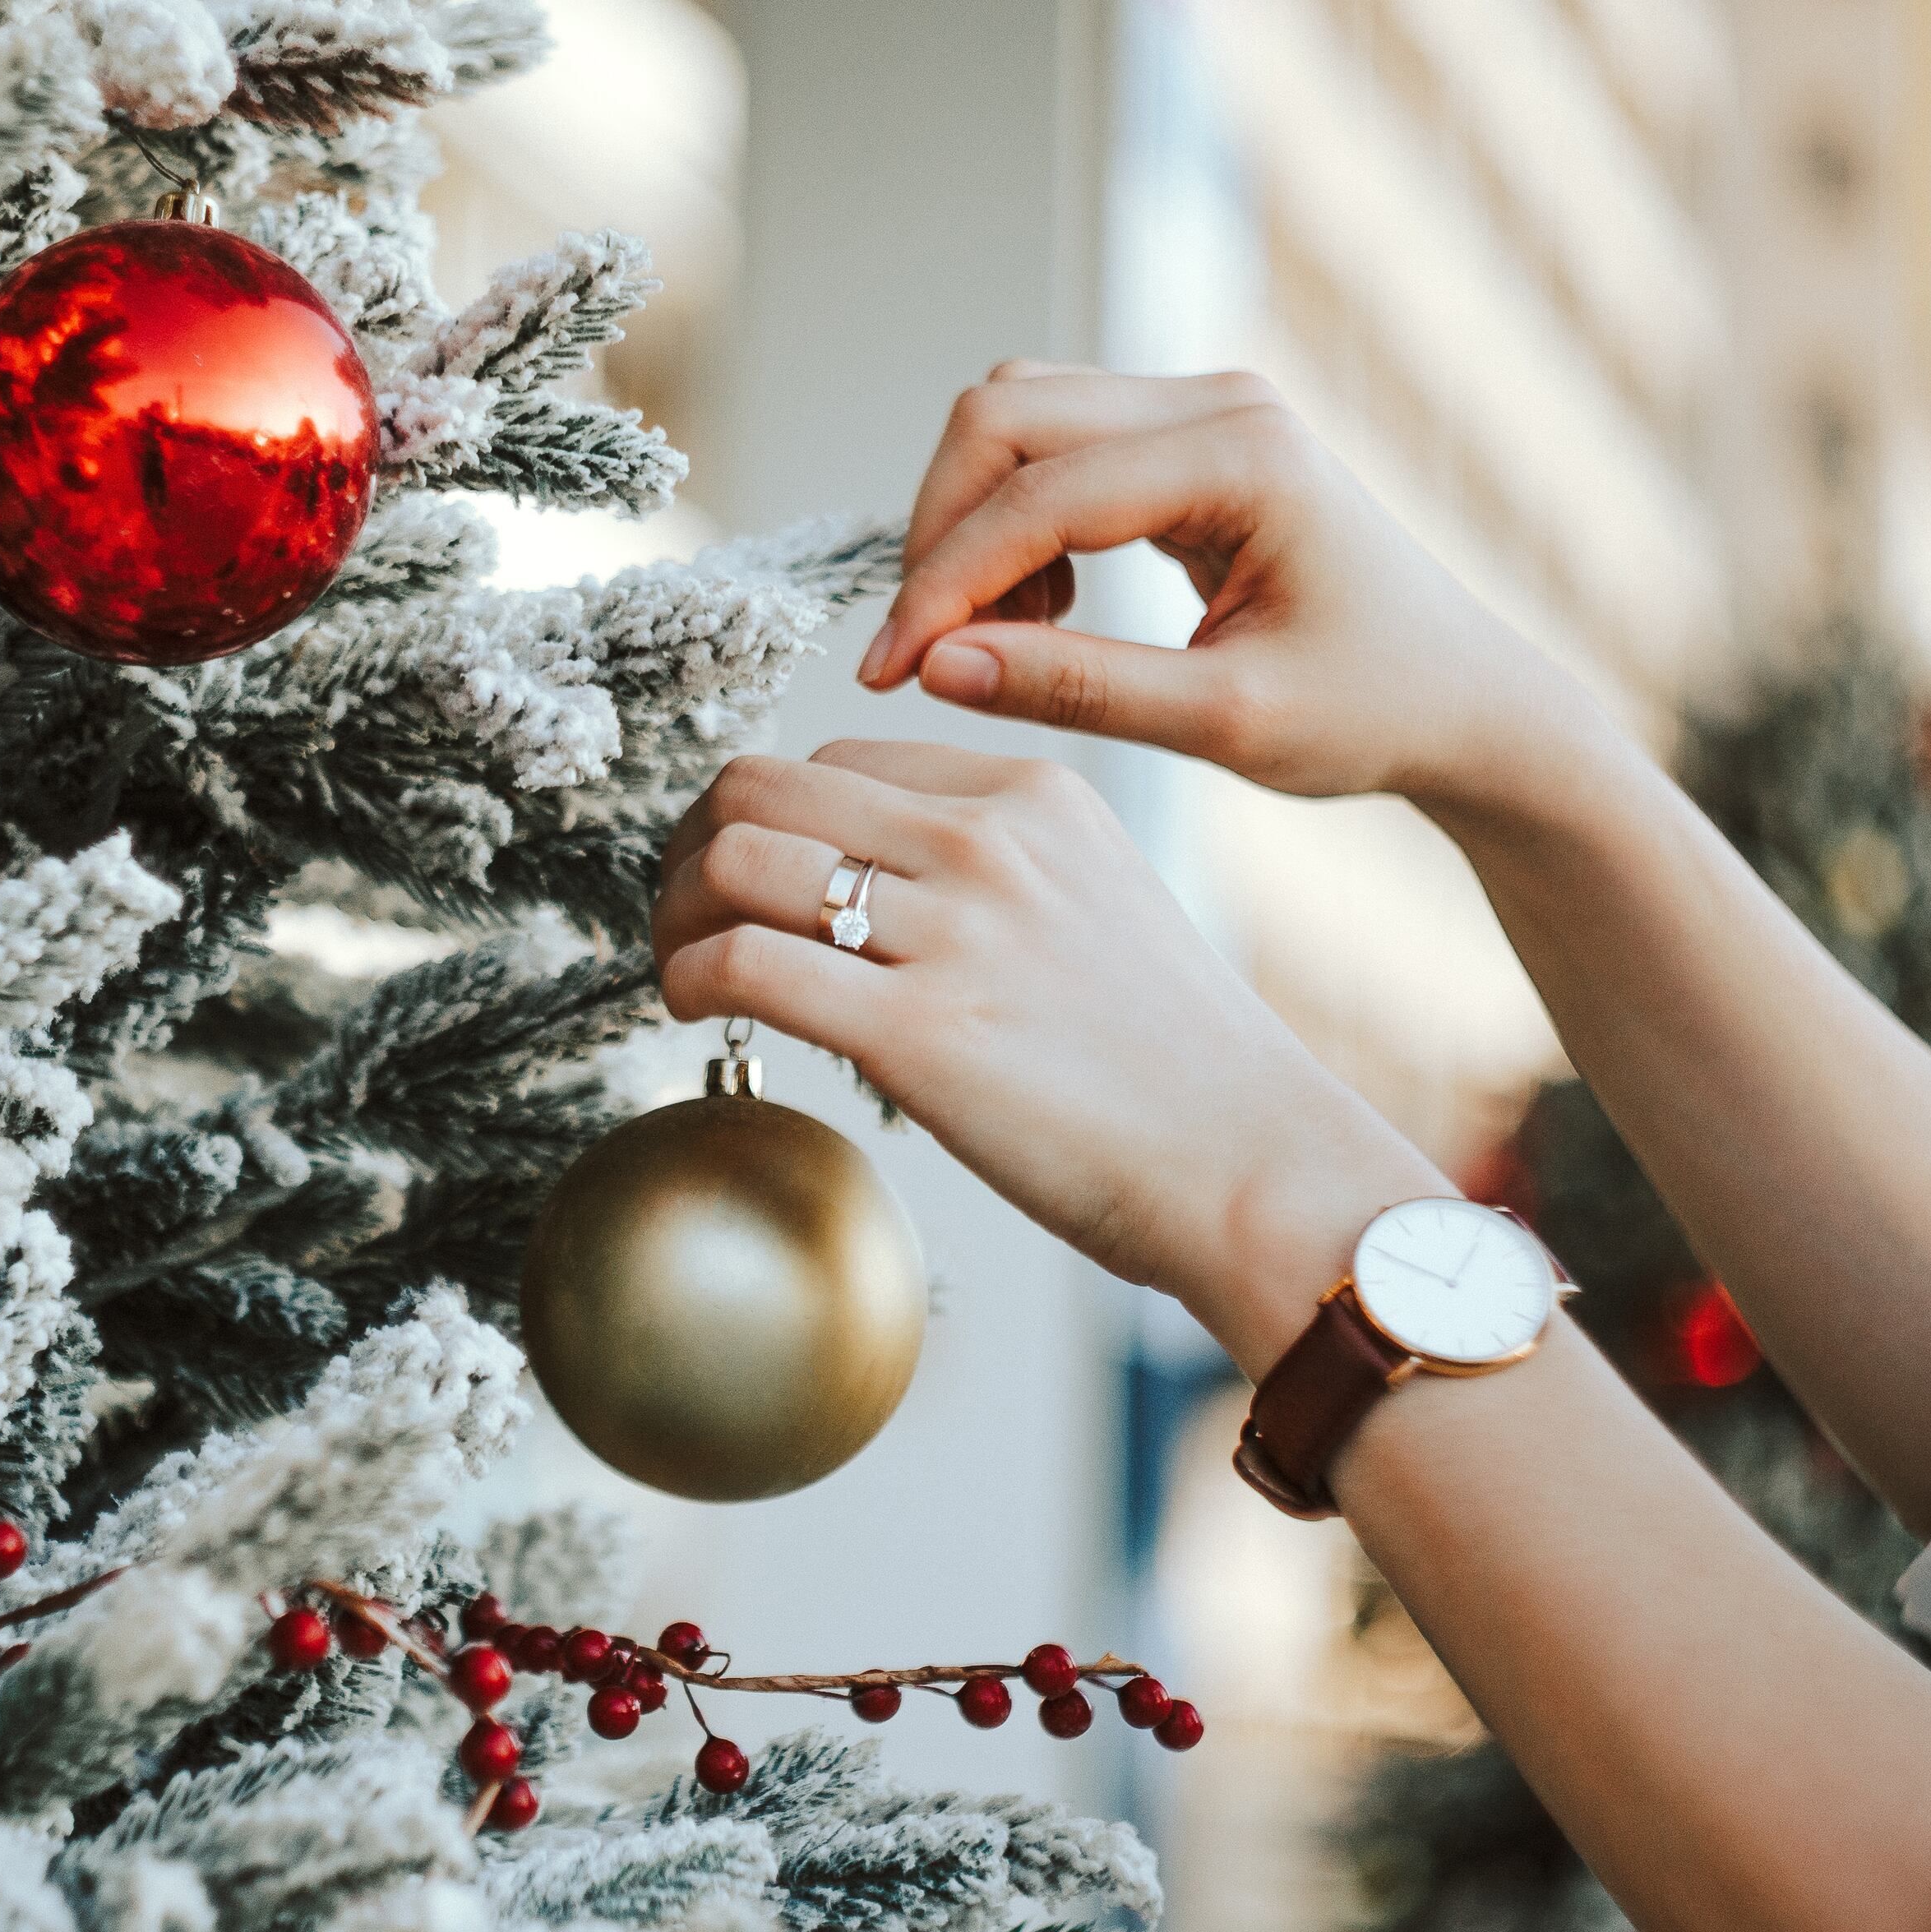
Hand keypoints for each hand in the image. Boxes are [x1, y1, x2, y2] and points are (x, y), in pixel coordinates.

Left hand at [650, 741, 1440, 1368]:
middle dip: (693, 850)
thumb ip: (991, 876)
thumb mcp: (1095, 907)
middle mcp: (989, 839)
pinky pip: (744, 966)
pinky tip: (696, 1016)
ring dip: (674, 916)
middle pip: (763, 790)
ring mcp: (954, 930)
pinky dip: (688, 982)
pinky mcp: (920, 1032)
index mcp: (1032, 794)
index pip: (836, 764)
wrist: (1256, 1167)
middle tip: (681, 918)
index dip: (763, 821)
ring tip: (678, 971)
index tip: (744, 884)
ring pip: (736, 862)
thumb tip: (862, 897)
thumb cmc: (1177, 1069)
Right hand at [857, 365, 1610, 830]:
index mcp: (1245, 457)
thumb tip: (938, 667)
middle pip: (1004, 415)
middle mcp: (1219, 402)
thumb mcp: (1227, 723)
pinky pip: (1053, 448)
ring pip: (1016, 419)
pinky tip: (1044, 616)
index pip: (1040, 493)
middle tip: (920, 656)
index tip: (888, 675)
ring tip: (997, 641)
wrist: (1464, 700)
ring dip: (973, 525)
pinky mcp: (1185, 437)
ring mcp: (1201, 408)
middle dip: (940, 534)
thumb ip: (1078, 687)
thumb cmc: (1376, 711)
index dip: (945, 583)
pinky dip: (1014, 527)